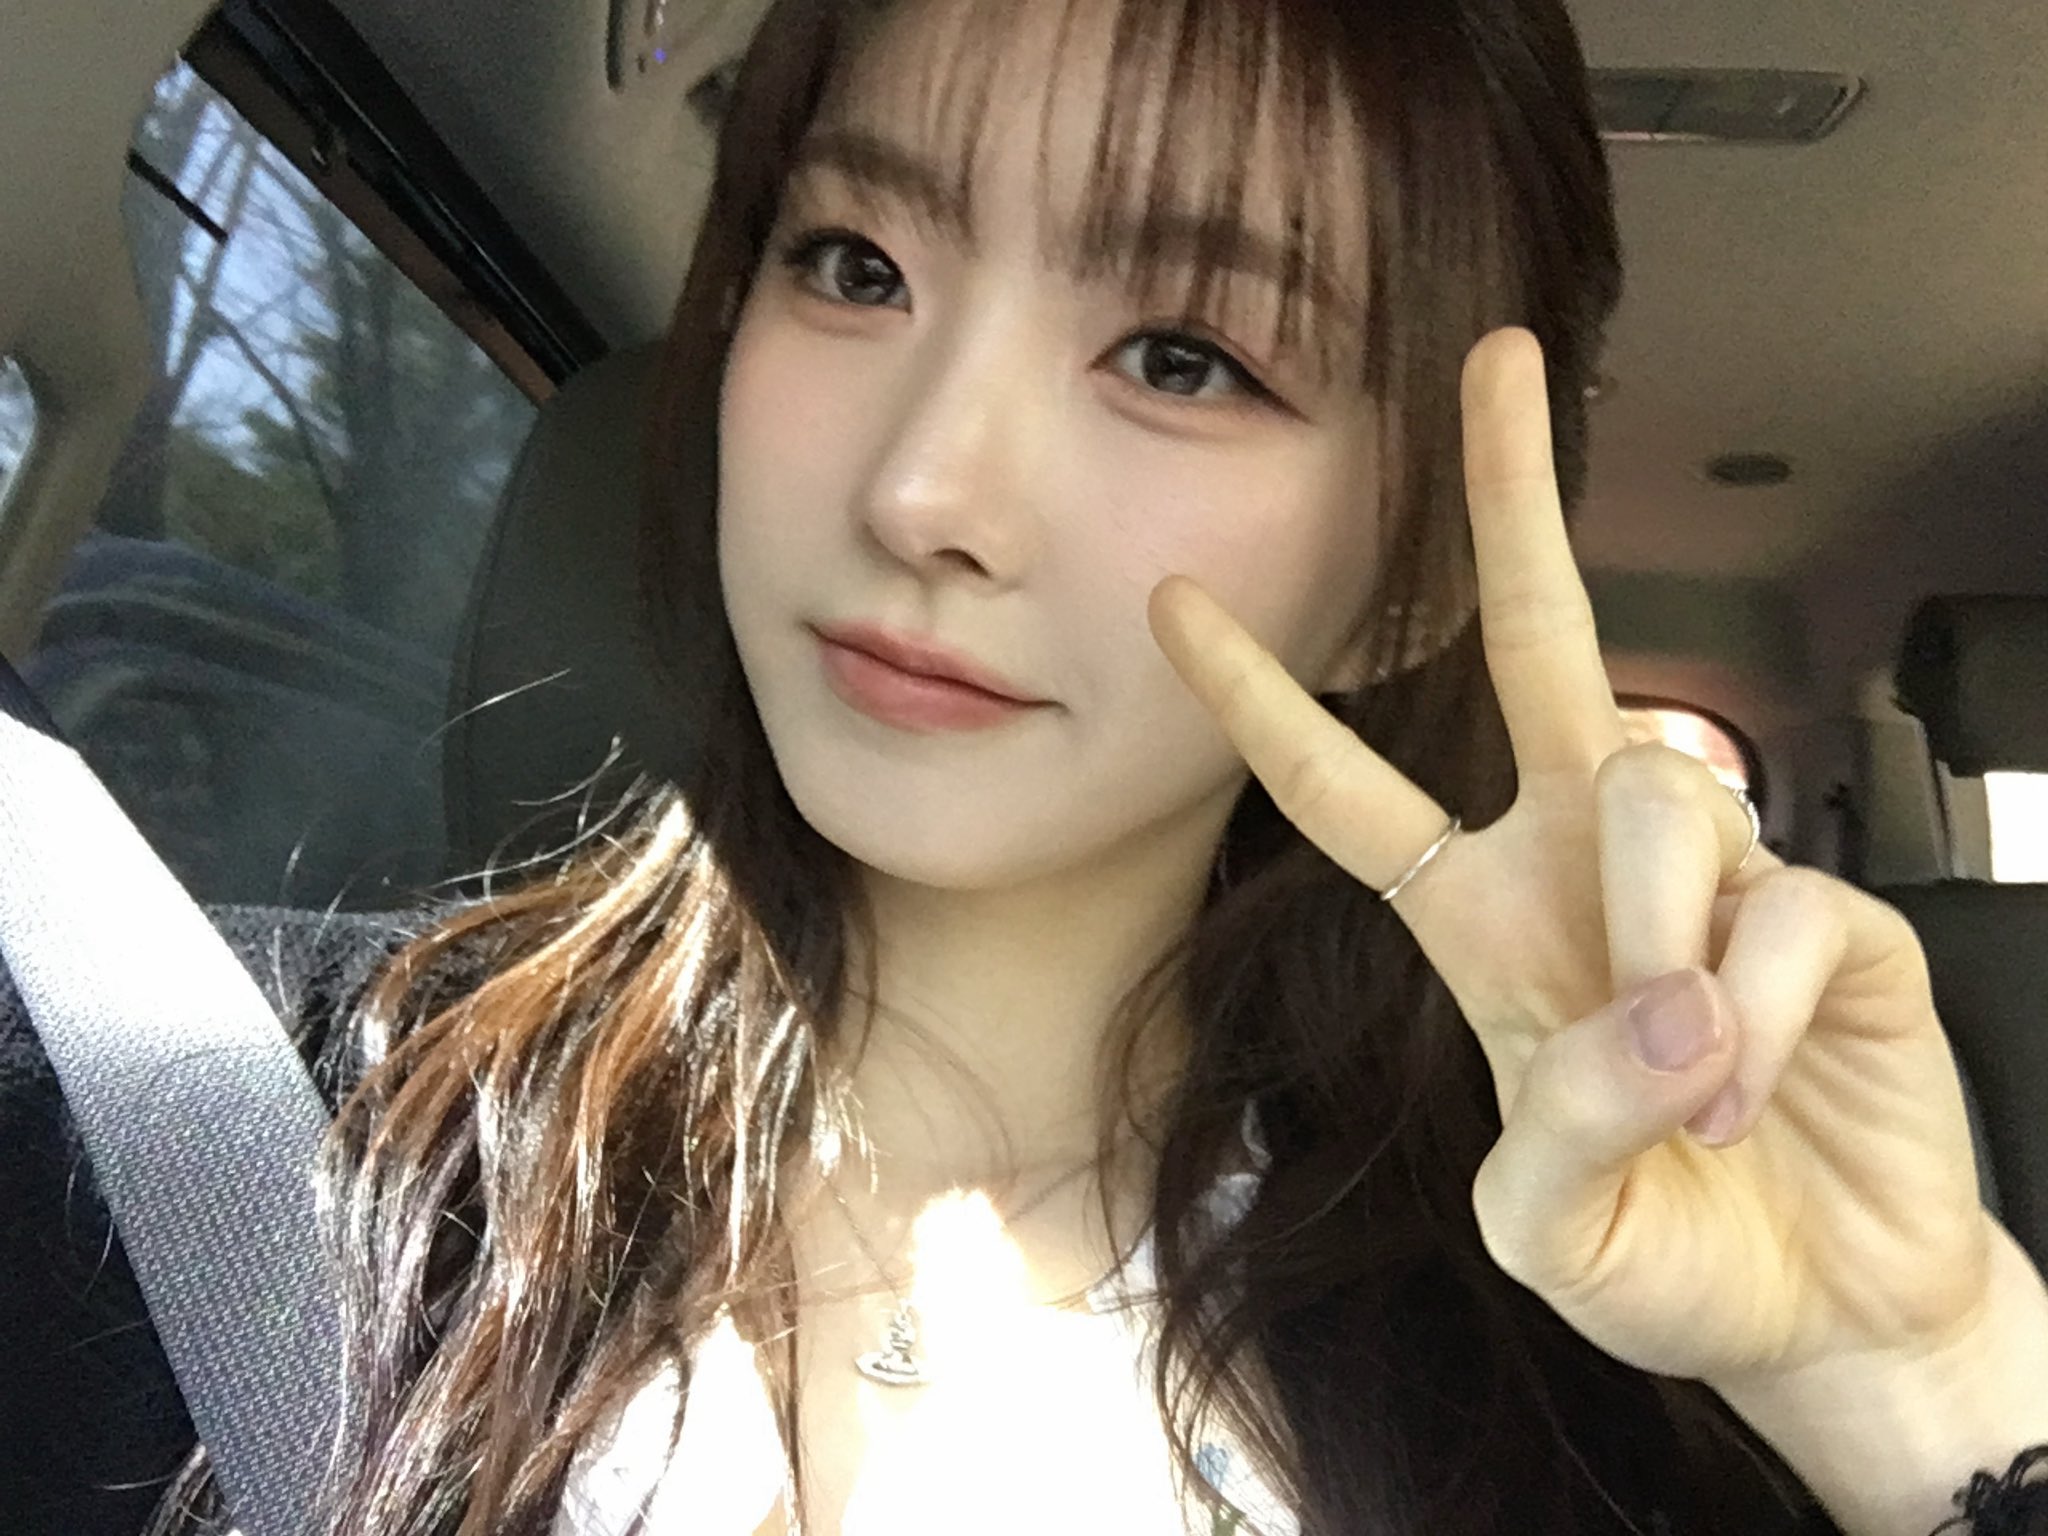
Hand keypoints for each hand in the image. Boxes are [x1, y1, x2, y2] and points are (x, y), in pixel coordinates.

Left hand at [1146, 326, 2018, 1392]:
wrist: (1829, 1311)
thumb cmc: (1671, 1257)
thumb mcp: (1553, 1225)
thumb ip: (1563, 1124)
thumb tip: (1663, 1006)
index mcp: (1478, 918)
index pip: (1347, 789)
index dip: (1262, 699)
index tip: (1177, 601)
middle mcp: (1584, 864)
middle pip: (1545, 642)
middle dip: (1517, 500)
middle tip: (1497, 364)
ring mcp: (1712, 877)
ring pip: (1658, 792)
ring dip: (1658, 949)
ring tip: (1694, 1086)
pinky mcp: (1833, 914)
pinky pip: (1780, 907)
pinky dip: (1761, 1014)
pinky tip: (1758, 1083)